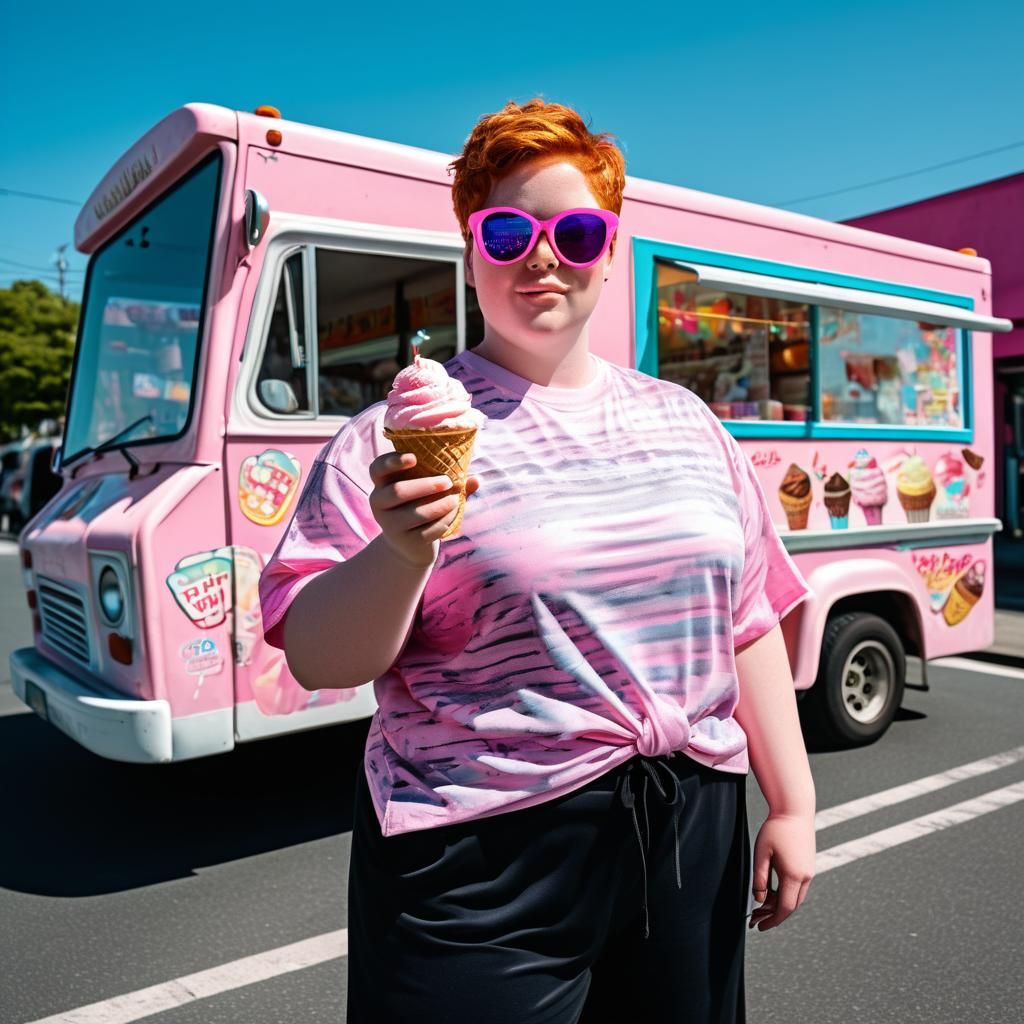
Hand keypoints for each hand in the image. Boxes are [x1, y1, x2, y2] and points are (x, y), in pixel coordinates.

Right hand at [368, 452, 480, 567]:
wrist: (410, 545)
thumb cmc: (421, 506)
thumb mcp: (428, 491)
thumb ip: (449, 482)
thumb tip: (476, 480)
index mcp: (382, 483)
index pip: (377, 468)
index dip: (392, 461)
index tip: (414, 458)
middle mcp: (379, 502)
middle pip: (398, 491)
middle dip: (426, 485)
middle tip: (448, 482)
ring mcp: (389, 524)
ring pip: (416, 513)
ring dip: (440, 505)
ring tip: (456, 500)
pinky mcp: (404, 541)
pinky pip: (426, 530)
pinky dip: (444, 521)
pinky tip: (454, 514)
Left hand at [748, 812, 814, 930]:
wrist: (795, 810)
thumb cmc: (776, 829)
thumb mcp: (762, 852)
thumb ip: (760, 878)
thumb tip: (759, 900)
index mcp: (794, 876)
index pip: (785, 909)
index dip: (772, 920)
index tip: (759, 926)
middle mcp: (806, 877)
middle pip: (791, 906)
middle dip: (773, 915)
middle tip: (755, 919)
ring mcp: (809, 871)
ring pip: (796, 897)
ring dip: (779, 905)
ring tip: (761, 906)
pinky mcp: (809, 865)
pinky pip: (798, 887)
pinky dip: (786, 894)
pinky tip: (772, 892)